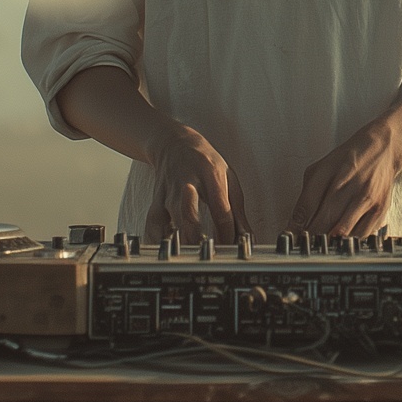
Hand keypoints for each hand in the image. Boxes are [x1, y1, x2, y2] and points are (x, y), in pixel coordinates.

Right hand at [143, 123, 246, 243]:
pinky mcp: (156, 200)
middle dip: (197, 238)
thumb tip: (247, 237)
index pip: (220, 210)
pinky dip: (159, 240)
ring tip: (190, 257)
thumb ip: (238, 211)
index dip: (226, 234)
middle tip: (208, 255)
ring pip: (169, 220)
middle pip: (189, 214)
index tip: (231, 248)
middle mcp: (187, 183)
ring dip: (179, 242)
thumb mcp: (229, 177)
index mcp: (210, 175)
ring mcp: (168, 193)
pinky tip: (169, 250)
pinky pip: (153, 224)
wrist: (174, 143)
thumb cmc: (205, 161)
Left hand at [290, 117, 399, 237]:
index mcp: (330, 171)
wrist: (383, 149)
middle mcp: (348, 184)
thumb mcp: (322, 168)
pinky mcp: (379, 209)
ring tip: (320, 249)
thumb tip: (296, 222)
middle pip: (324, 220)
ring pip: (342, 231)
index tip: (289, 237)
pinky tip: (340, 244)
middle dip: (310, 238)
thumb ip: (308, 193)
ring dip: (328, 243)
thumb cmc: (349, 159)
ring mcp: (365, 198)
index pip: (308, 204)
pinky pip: (360, 235)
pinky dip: (348, 243)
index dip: (296, 225)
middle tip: (302, 247)